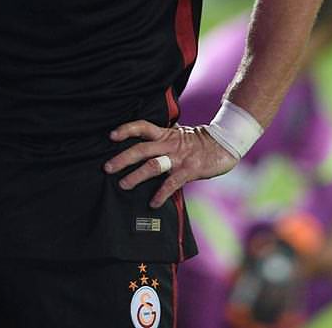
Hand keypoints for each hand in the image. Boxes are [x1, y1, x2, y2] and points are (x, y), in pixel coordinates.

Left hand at [103, 120, 237, 207]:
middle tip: (107, 168)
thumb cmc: (199, 141)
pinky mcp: (189, 170)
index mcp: (165, 134)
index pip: (142, 126)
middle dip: (122, 158)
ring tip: (123, 185)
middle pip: (141, 148)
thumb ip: (162, 140)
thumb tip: (144, 147)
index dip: (126, 130)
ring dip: (136, 176)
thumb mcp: (178, 135)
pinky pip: (171, 183)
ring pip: (152, 165)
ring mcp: (179, 157)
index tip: (111, 136)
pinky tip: (153, 203)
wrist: (224, 143)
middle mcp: (169, 143)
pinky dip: (161, 194)